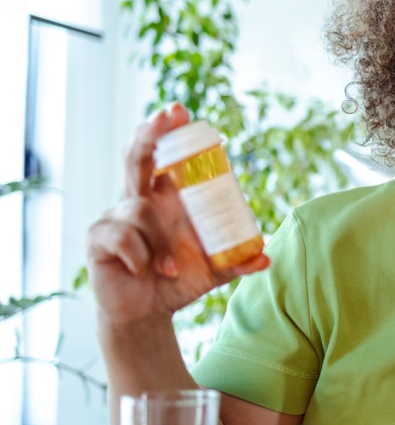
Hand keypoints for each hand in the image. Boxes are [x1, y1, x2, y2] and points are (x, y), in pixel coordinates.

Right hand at [87, 104, 268, 326]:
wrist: (148, 313)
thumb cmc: (178, 279)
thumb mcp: (214, 269)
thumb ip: (238, 260)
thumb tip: (266, 255)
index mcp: (167, 199)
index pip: (164, 156)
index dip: (168, 131)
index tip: (180, 111)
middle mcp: (139, 200)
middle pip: (138, 158)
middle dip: (149, 135)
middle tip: (165, 117)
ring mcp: (115, 218)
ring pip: (140, 210)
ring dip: (160, 242)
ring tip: (171, 268)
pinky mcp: (99, 239)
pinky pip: (121, 237)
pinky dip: (141, 256)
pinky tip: (147, 271)